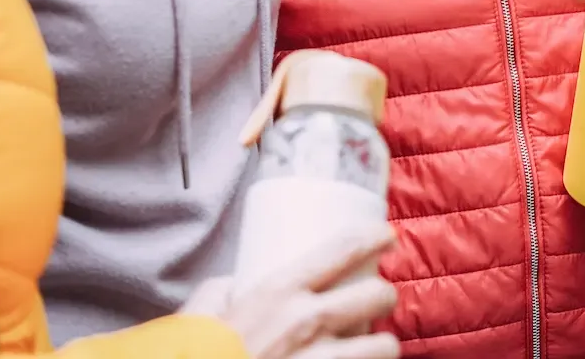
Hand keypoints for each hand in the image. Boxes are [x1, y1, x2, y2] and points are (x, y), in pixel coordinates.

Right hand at [183, 224, 399, 358]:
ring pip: (386, 345)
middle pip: (379, 295)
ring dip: (379, 346)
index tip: (385, 236)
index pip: (345, 249)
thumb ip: (220, 293)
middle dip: (381, 297)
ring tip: (368, 347)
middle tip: (372, 302)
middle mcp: (308, 323)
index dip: (375, 237)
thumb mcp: (199, 317)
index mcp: (278, 293)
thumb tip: (234, 282)